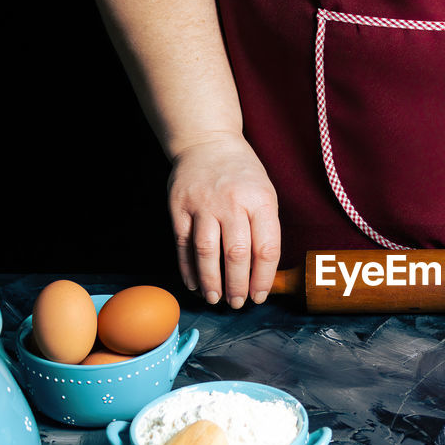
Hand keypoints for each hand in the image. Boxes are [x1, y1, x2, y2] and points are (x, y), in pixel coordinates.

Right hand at [167, 133, 280, 307]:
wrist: (206, 141)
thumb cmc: (241, 174)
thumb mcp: (265, 192)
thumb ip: (265, 227)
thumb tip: (263, 272)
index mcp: (260, 200)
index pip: (266, 248)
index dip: (263, 278)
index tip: (259, 296)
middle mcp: (232, 202)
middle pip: (236, 254)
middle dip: (237, 285)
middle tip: (237, 303)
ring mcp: (203, 204)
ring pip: (207, 252)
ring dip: (211, 281)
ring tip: (215, 299)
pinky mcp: (179, 207)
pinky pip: (183, 244)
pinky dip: (188, 268)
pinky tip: (194, 283)